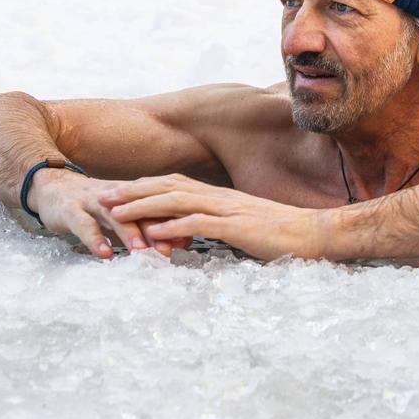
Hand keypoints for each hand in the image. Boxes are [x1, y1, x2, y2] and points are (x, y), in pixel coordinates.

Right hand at [29, 167, 191, 259]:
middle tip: (174, 247)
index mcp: (131, 196)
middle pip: (141, 210)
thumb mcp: (121, 216)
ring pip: (115, 215)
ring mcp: (93, 202)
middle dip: (158, 228)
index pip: (157, 207)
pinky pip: (84, 225)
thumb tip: (179, 241)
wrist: (54, 187)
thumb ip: (146, 227)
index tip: (192, 237)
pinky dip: (95, 239)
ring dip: (130, 232)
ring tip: (143, 250)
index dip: (174, 220)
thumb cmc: (93, 207)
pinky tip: (105, 254)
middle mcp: (116, 197)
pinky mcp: (71, 210)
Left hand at [98, 174, 329, 261]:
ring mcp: (228, 209)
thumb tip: (191, 232)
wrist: (315, 233)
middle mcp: (220, 197)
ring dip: (144, 205)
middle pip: (168, 186)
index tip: (117, 191)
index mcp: (220, 196)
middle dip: (133, 191)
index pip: (175, 184)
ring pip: (178, 200)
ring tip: (116, 211)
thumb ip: (218, 225)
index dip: (144, 186)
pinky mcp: (238, 226)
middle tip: (102, 196)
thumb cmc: (282, 234)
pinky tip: (153, 231)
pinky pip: (200, 223)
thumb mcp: (243, 226)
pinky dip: (173, 225)